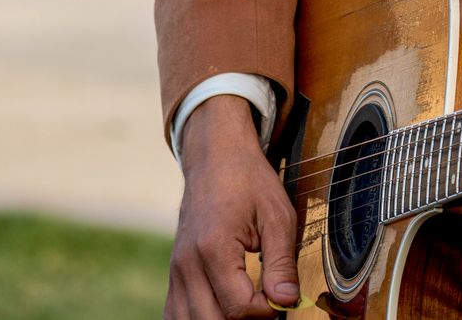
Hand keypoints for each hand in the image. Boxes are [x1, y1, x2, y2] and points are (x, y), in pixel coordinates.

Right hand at [165, 96, 299, 318]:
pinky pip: (175, 314)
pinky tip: (219, 310)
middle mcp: (187, 265)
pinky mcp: (174, 274)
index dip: (266, 312)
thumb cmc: (249, 180)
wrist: (216, 156)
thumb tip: (286, 301)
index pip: (238, 308)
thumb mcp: (277, 214)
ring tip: (245, 306)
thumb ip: (282, 261)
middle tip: (266, 305)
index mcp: (213, 249)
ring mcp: (176, 271)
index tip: (282, 297)